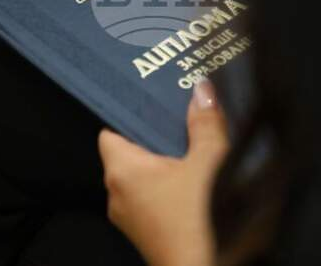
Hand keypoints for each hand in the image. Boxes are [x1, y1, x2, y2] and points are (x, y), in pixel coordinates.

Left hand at [98, 79, 228, 265]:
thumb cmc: (199, 222)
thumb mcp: (209, 163)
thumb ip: (206, 123)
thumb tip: (202, 89)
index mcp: (121, 170)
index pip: (110, 130)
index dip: (131, 112)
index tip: (152, 96)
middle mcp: (117, 193)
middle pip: (131, 150)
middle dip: (157, 133)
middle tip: (182, 112)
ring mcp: (131, 216)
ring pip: (144, 175)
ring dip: (167, 160)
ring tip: (195, 139)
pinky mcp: (148, 232)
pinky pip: (154, 196)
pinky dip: (171, 183)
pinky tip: (198, 177)